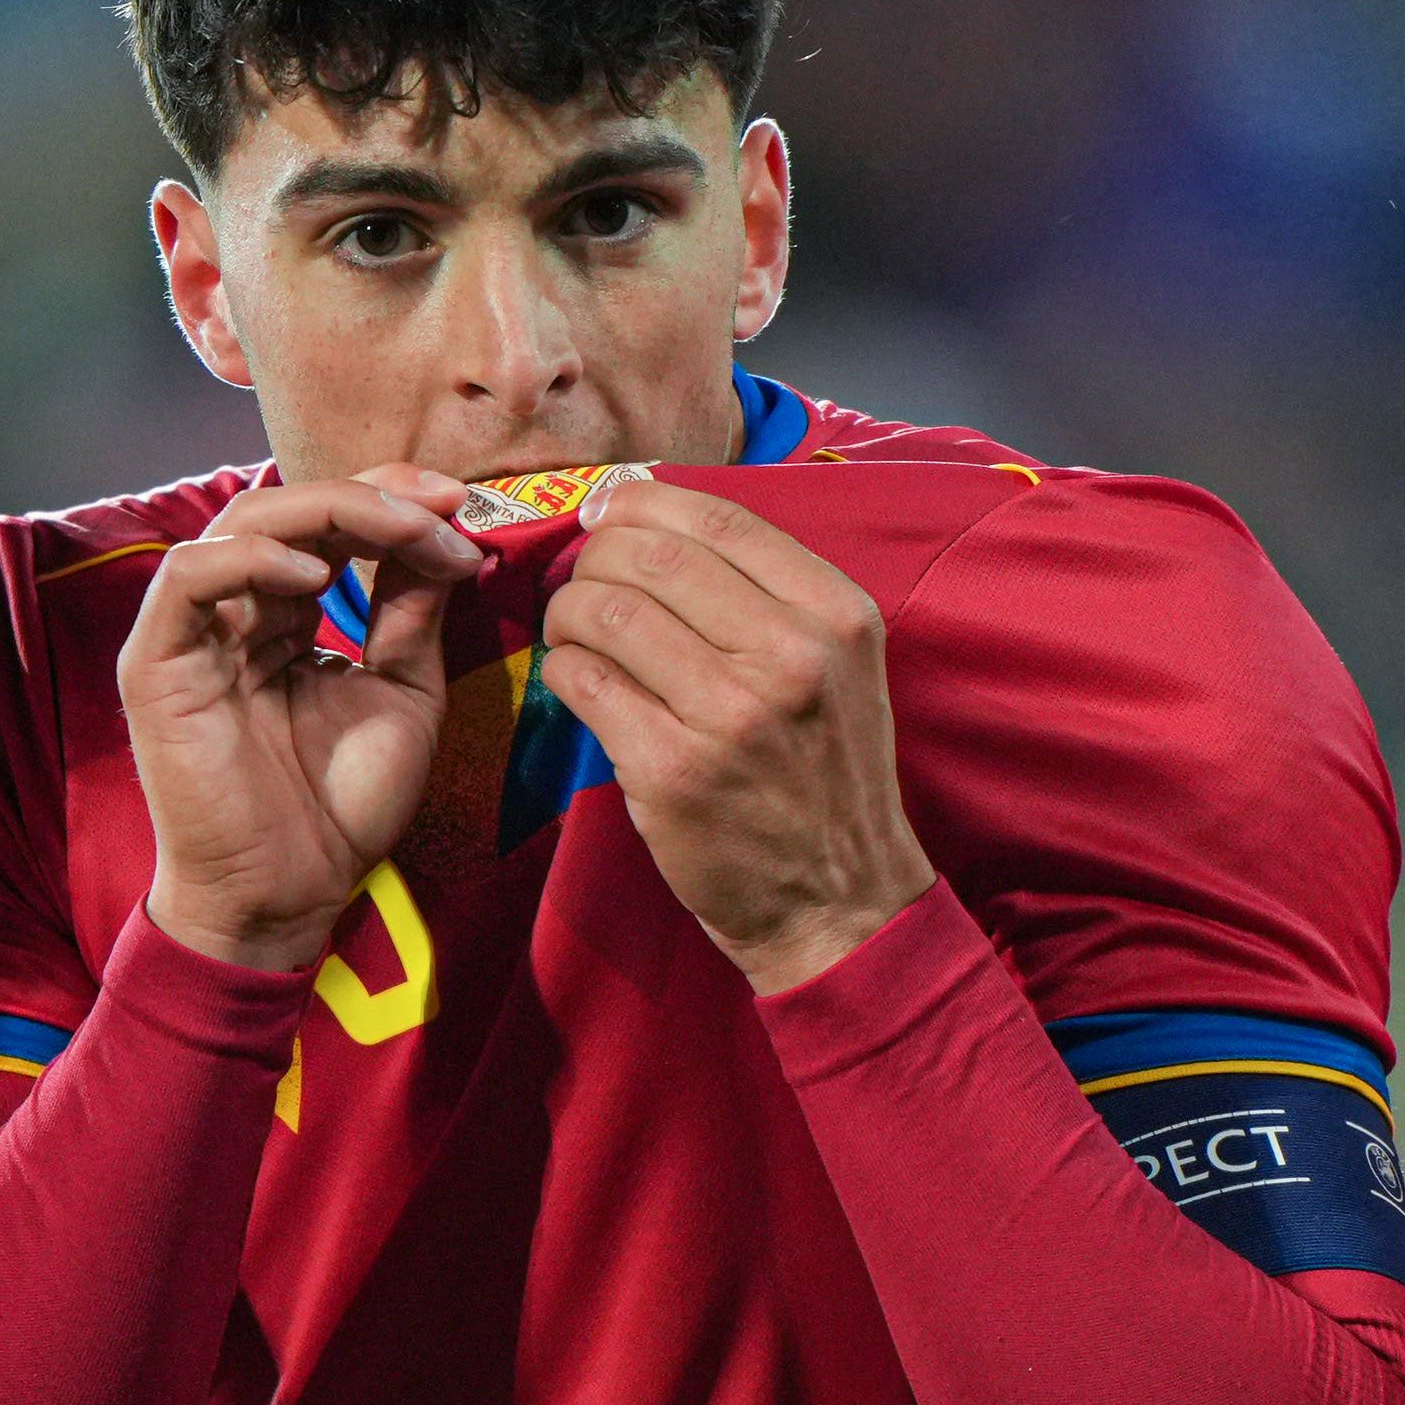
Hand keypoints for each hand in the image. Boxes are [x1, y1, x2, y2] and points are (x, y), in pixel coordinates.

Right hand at [120, 467, 484, 975]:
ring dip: (329, 512)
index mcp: (286, 614)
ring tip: (401, 529)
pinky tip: (316, 576)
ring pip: (243, 523)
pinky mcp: (156, 662)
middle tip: (442, 505)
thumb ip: (410, 613)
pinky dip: (251, 560)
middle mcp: (236, 610)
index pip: (331, 524)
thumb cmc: (341, 807)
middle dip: (374, 495)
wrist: (291, 896)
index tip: (463, 508)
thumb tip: (444, 533)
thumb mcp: (403, 693)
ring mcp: (192, 632)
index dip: (394, 500)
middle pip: (291, 508)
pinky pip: (188, 577)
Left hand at [539, 478, 939, 992]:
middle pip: (647, 555)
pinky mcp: (672, 770)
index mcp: (835, 614)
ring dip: (567, 614)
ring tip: (574, 636)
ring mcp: (729, 714)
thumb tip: (650, 515)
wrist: (840, 901)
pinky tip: (579, 684)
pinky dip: (564, 671)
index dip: (641, 503)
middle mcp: (789, 654)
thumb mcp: (837, 665)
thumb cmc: (825, 777)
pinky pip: (582, 681)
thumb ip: (768, 593)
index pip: (718, 518)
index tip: (607, 516)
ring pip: (603, 611)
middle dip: (593, 559)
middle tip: (583, 587)